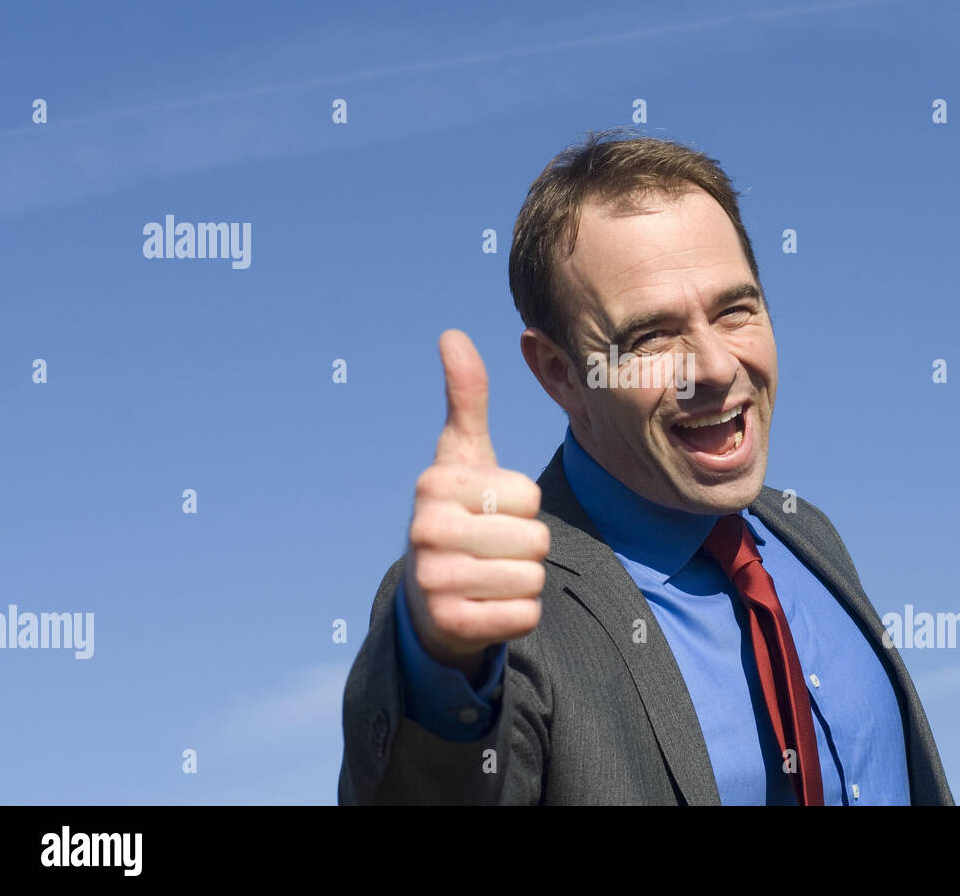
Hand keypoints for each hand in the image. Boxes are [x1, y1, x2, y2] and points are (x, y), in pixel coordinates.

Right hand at [403, 329, 548, 680]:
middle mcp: (425, 531)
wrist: (428, 597)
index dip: (523, 506)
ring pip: (532, 579)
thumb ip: (465, 399)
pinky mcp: (450, 625)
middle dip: (527, 548)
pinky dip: (518, 615)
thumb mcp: (462, 456)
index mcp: (434, 484)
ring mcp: (433, 581)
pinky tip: (487, 606)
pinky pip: (524, 616)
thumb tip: (453, 334)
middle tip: (491, 550)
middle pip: (534, 539)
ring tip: (489, 576)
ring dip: (523, 582)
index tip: (490, 511)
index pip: (529, 495)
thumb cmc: (459, 515)